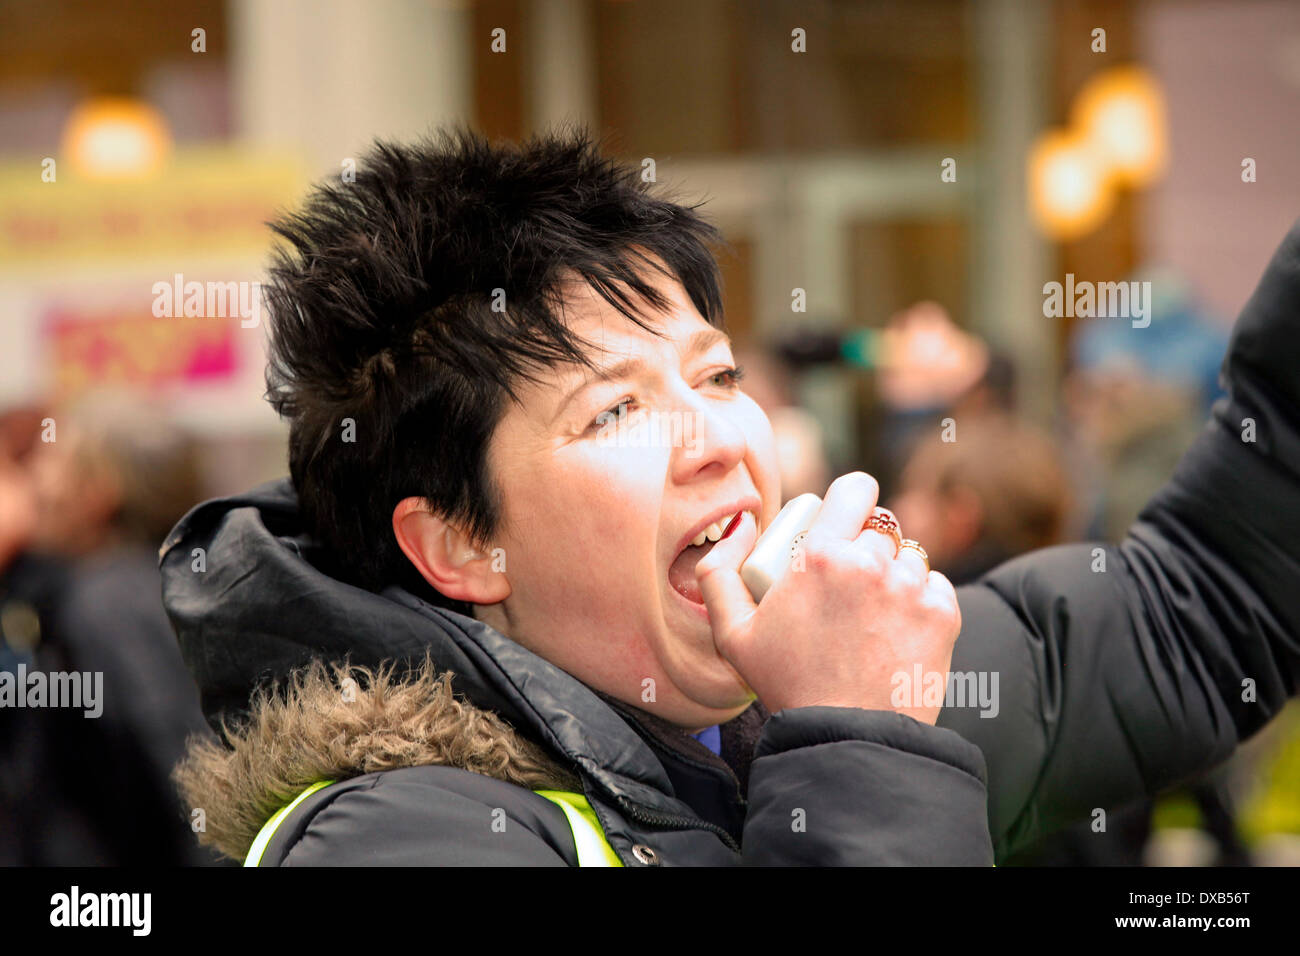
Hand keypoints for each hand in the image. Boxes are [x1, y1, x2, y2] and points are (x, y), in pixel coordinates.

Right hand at [695, 472, 961, 723]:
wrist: (849, 738)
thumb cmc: (788, 686)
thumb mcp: (731, 634)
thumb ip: (719, 572)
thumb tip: (741, 525)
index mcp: (820, 555)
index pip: (855, 488)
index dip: (851, 499)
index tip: (844, 519)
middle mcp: (871, 561)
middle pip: (881, 526)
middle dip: (865, 546)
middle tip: (849, 584)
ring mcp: (911, 586)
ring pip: (910, 555)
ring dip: (894, 573)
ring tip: (873, 612)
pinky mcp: (943, 613)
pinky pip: (936, 585)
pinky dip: (921, 600)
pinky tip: (898, 629)